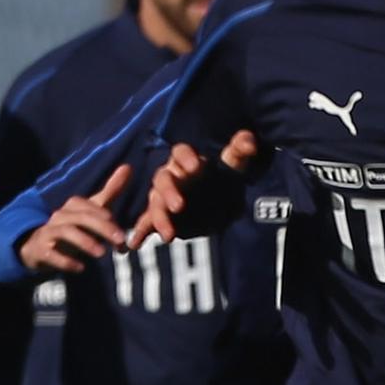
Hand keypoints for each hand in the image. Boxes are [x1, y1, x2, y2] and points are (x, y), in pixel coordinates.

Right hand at [20, 163, 130, 273]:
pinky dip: (65, 261)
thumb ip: (110, 190)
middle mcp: (59, 216)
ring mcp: (48, 232)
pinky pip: (51, 253)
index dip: (107, 219)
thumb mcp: (92, 209)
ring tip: (102, 254)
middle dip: (103, 228)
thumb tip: (128, 167)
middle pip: (82, 218)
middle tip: (120, 241)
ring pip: (66, 232)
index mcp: (73, 206)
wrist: (38, 246)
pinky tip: (80, 268)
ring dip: (85, 242)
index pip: (90, 207)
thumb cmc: (73, 226)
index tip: (123, 235)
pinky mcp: (40, 249)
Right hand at [127, 131, 263, 246]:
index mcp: (186, 161)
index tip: (196, 167)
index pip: (180, 153)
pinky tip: (135, 243)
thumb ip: (240, 151)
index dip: (186, 158)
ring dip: (160, 217)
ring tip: (169, 235)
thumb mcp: (234, 166)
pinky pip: (146, 222)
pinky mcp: (161, 215)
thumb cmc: (223, 179)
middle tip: (180, 206)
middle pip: (162, 179)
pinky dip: (140, 231)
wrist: (221, 204)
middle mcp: (171, 177)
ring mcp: (163, 197)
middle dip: (169, 192)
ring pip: (155, 203)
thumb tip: (249, 141)